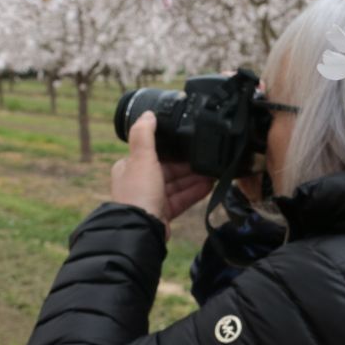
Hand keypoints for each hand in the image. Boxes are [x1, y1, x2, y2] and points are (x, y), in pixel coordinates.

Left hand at [110, 112, 213, 238]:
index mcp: (130, 167)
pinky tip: (209, 186)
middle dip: (188, 165)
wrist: (140, 230)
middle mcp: (139, 182)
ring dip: (194, 178)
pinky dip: (194, 192)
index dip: (174, 150)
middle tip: (207, 158)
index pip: (155, 153)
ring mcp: (151, 199)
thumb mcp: (141, 158)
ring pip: (176, 185)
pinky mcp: (162, 213)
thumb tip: (148, 114)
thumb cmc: (138, 193)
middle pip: (168, 169)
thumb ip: (145, 135)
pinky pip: (181, 199)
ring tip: (213, 172)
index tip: (191, 144)